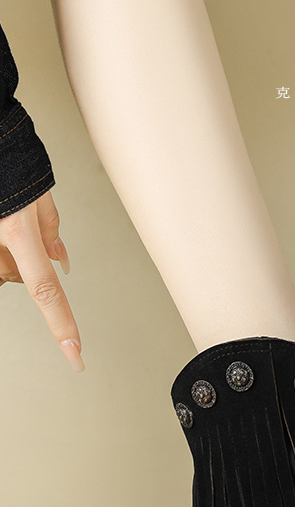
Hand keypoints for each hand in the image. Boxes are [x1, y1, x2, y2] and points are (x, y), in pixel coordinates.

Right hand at [0, 191, 83, 371]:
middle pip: (17, 276)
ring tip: (2, 213)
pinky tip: (1, 216)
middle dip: (23, 260)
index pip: (46, 290)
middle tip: (16, 223)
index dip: (61, 325)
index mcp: (16, 229)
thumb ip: (50, 229)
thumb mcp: (39, 189)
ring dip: (3, 253)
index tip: (75, 354)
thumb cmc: (7, 153)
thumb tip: (59, 260)